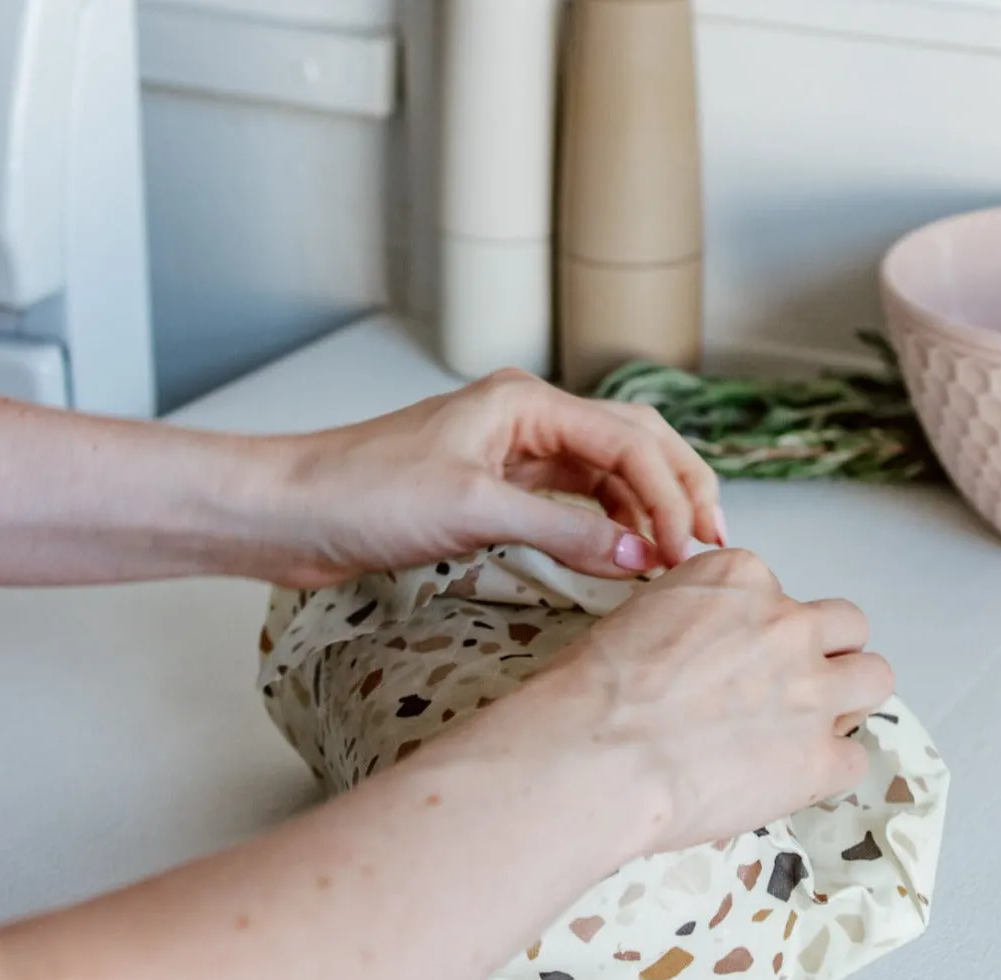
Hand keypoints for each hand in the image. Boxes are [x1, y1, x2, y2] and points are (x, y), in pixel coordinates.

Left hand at [268, 368, 723, 587]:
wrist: (290, 512)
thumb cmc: (361, 493)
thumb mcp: (474, 511)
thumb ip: (565, 531)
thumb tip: (641, 555)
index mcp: (526, 404)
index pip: (630, 442)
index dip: (671, 494)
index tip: (691, 549)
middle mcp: (527, 420)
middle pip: (633, 445)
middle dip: (677, 489)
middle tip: (710, 543)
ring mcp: (512, 456)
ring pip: (607, 474)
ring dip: (646, 510)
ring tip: (676, 555)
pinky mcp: (495, 491)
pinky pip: (573, 503)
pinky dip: (605, 527)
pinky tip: (623, 555)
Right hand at [435, 549, 894, 855]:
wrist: (594, 753)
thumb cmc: (592, 691)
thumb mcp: (639, 619)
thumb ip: (691, 623)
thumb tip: (696, 655)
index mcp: (740, 578)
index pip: (779, 593)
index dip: (761, 631)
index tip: (734, 659)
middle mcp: (787, 623)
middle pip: (846, 625)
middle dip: (823, 655)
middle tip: (783, 690)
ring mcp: (812, 691)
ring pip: (875, 677)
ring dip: (845, 701)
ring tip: (800, 731)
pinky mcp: (820, 758)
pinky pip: (854, 760)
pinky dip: (824, 772)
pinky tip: (782, 781)